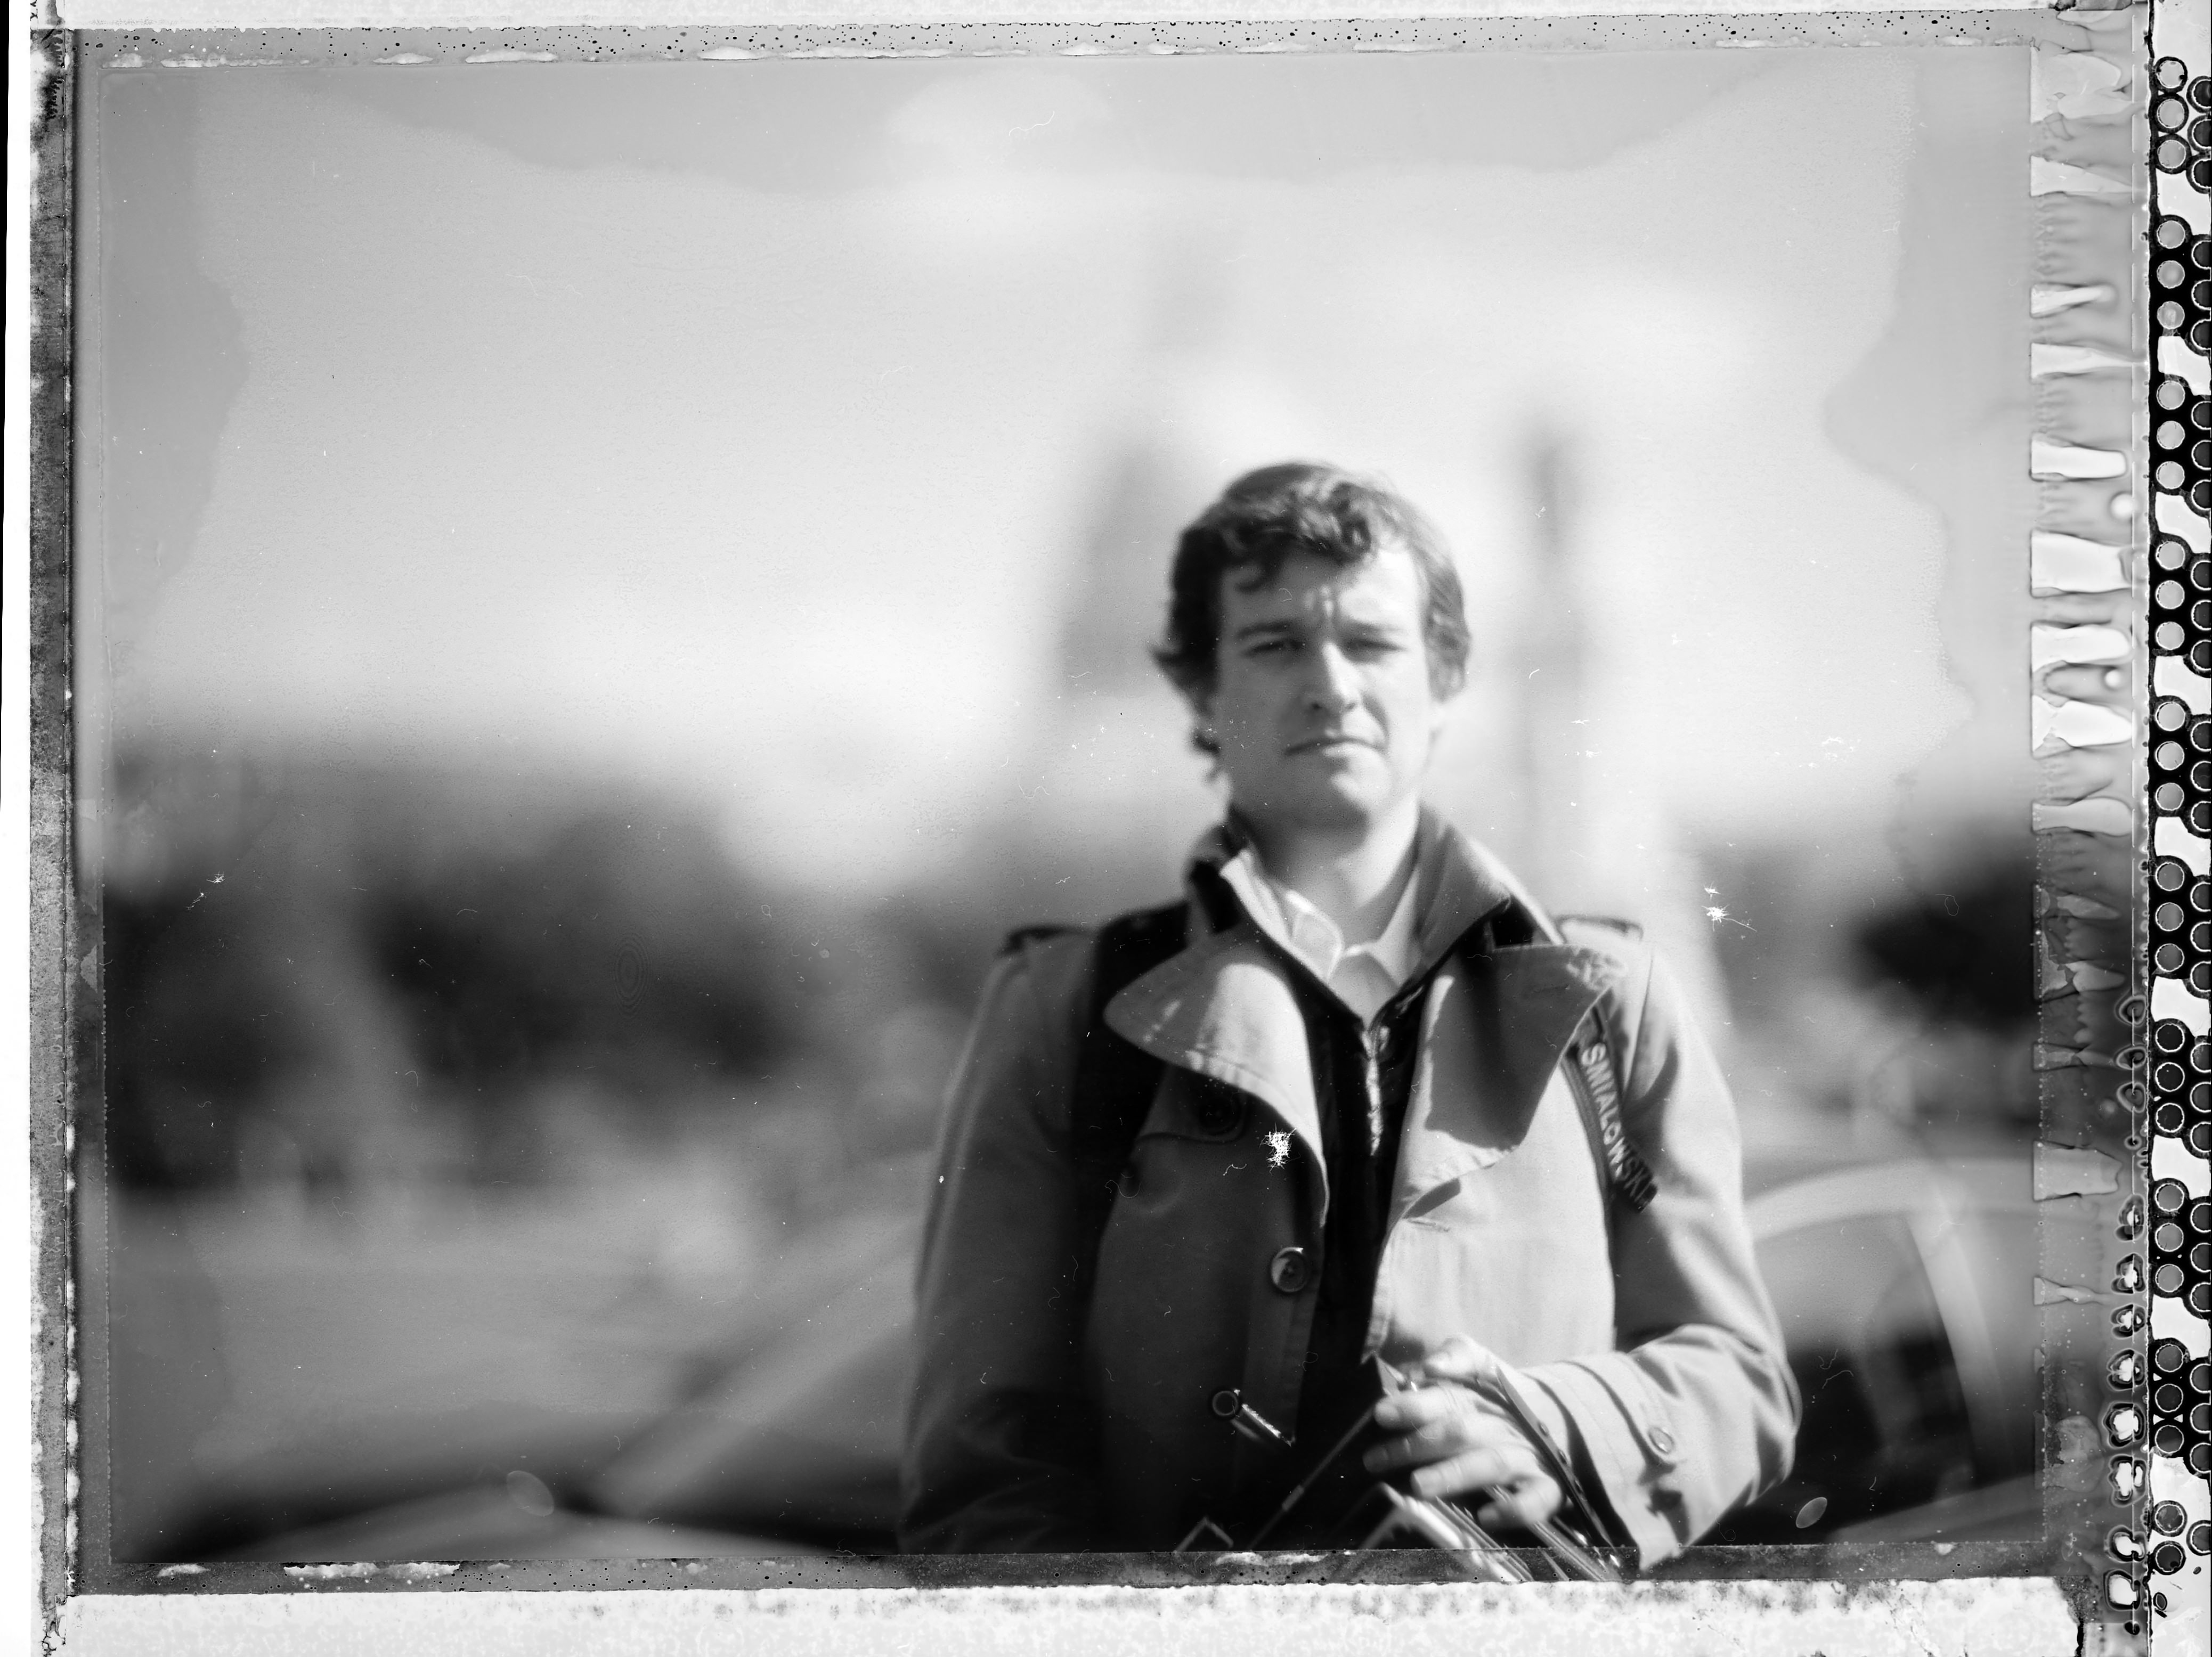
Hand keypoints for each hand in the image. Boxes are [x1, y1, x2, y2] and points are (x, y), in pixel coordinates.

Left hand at [1360, 1339, 1562, 1532]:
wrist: (1564, 1415)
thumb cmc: (1503, 1393)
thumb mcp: (1482, 1362)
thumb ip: (1455, 1355)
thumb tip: (1429, 1365)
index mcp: (1482, 1396)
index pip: (1446, 1396)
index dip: (1414, 1405)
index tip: (1381, 1414)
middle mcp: (1502, 1426)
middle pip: (1459, 1432)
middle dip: (1418, 1446)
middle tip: (1377, 1459)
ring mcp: (1527, 1457)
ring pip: (1491, 1465)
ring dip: (1455, 1475)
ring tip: (1419, 1485)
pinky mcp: (1549, 1486)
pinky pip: (1535, 1501)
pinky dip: (1513, 1509)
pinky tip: (1486, 1517)